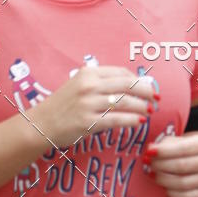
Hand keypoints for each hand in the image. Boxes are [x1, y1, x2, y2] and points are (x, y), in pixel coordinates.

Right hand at [28, 66, 156, 148]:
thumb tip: (130, 85)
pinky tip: (139, 122)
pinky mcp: (88, 122)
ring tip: (150, 111)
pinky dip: (131, 120)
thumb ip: (100, 83)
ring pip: (125, 102)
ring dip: (142, 107)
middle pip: (127, 85)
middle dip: (146, 92)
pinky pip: (116, 120)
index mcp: (88, 73)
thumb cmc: (62, 105)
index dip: (139, 80)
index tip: (148, 87)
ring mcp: (88, 104)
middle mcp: (89, 85)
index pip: (121, 73)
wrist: (41, 123)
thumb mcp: (78, 85)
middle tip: (156, 99)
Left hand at [143, 132, 197, 196]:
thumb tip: (150, 150)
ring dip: (163, 180)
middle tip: (150, 164)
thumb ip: (164, 145)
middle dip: (160, 166)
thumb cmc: (186, 149)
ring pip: (182, 183)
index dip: (163, 152)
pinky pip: (186, 196)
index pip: (182, 149)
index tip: (149, 152)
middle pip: (181, 166)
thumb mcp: (177, 141)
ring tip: (154, 175)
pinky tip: (164, 186)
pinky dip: (172, 192)